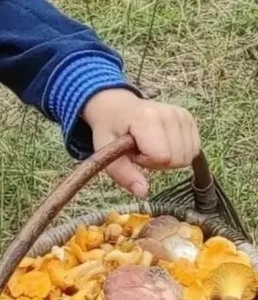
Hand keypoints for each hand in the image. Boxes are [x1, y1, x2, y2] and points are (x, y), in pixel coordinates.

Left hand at [82, 88, 200, 198]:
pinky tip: (161, 142)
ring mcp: (182, 115)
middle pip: (177, 159)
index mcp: (146, 118)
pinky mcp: (189, 118)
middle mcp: (169, 113)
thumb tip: (142, 192)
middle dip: (157, 161)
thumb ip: (123, 173)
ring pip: (187, 157)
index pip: (162, 156)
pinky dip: (178, 152)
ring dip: (168, 158)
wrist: (117, 107)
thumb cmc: (111, 128)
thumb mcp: (105, 150)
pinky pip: (194, 151)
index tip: (133, 150)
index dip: (146, 161)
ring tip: (149, 144)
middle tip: (140, 148)